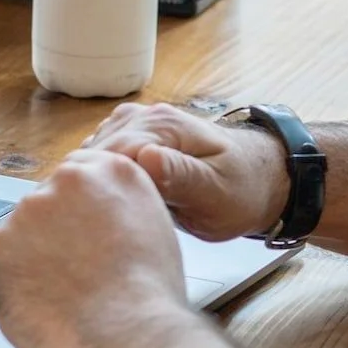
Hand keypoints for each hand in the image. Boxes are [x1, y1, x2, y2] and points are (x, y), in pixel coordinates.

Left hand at [0, 149, 192, 347]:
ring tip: (67, 294)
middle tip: (77, 270)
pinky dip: (18, 286)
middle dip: (56, 233)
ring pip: (23, 235)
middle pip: (48, 201)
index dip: (81, 210)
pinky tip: (47, 304)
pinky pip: (5, 266)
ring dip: (36, 259)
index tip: (82, 231)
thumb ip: (122, 207)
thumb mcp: (155, 228)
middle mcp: (64, 182)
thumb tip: (101, 216)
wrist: (125, 335)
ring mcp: (26, 214)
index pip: (82, 174)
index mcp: (111, 171)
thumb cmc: (148, 296)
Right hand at [83, 103, 287, 241]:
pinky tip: (107, 204)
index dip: (96, 190)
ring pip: (91, 156)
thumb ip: (182, 176)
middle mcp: (145, 118)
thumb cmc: (242, 190)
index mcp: (163, 126)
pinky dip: (98, 180)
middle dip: (90, 189)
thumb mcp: (216, 192)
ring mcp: (136, 126)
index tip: (96, 223)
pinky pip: (100, 159)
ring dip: (91, 185)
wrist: (258, 179)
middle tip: (95, 229)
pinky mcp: (133, 139)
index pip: (108, 155)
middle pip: (93, 154)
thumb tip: (146, 158)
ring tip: (99, 219)